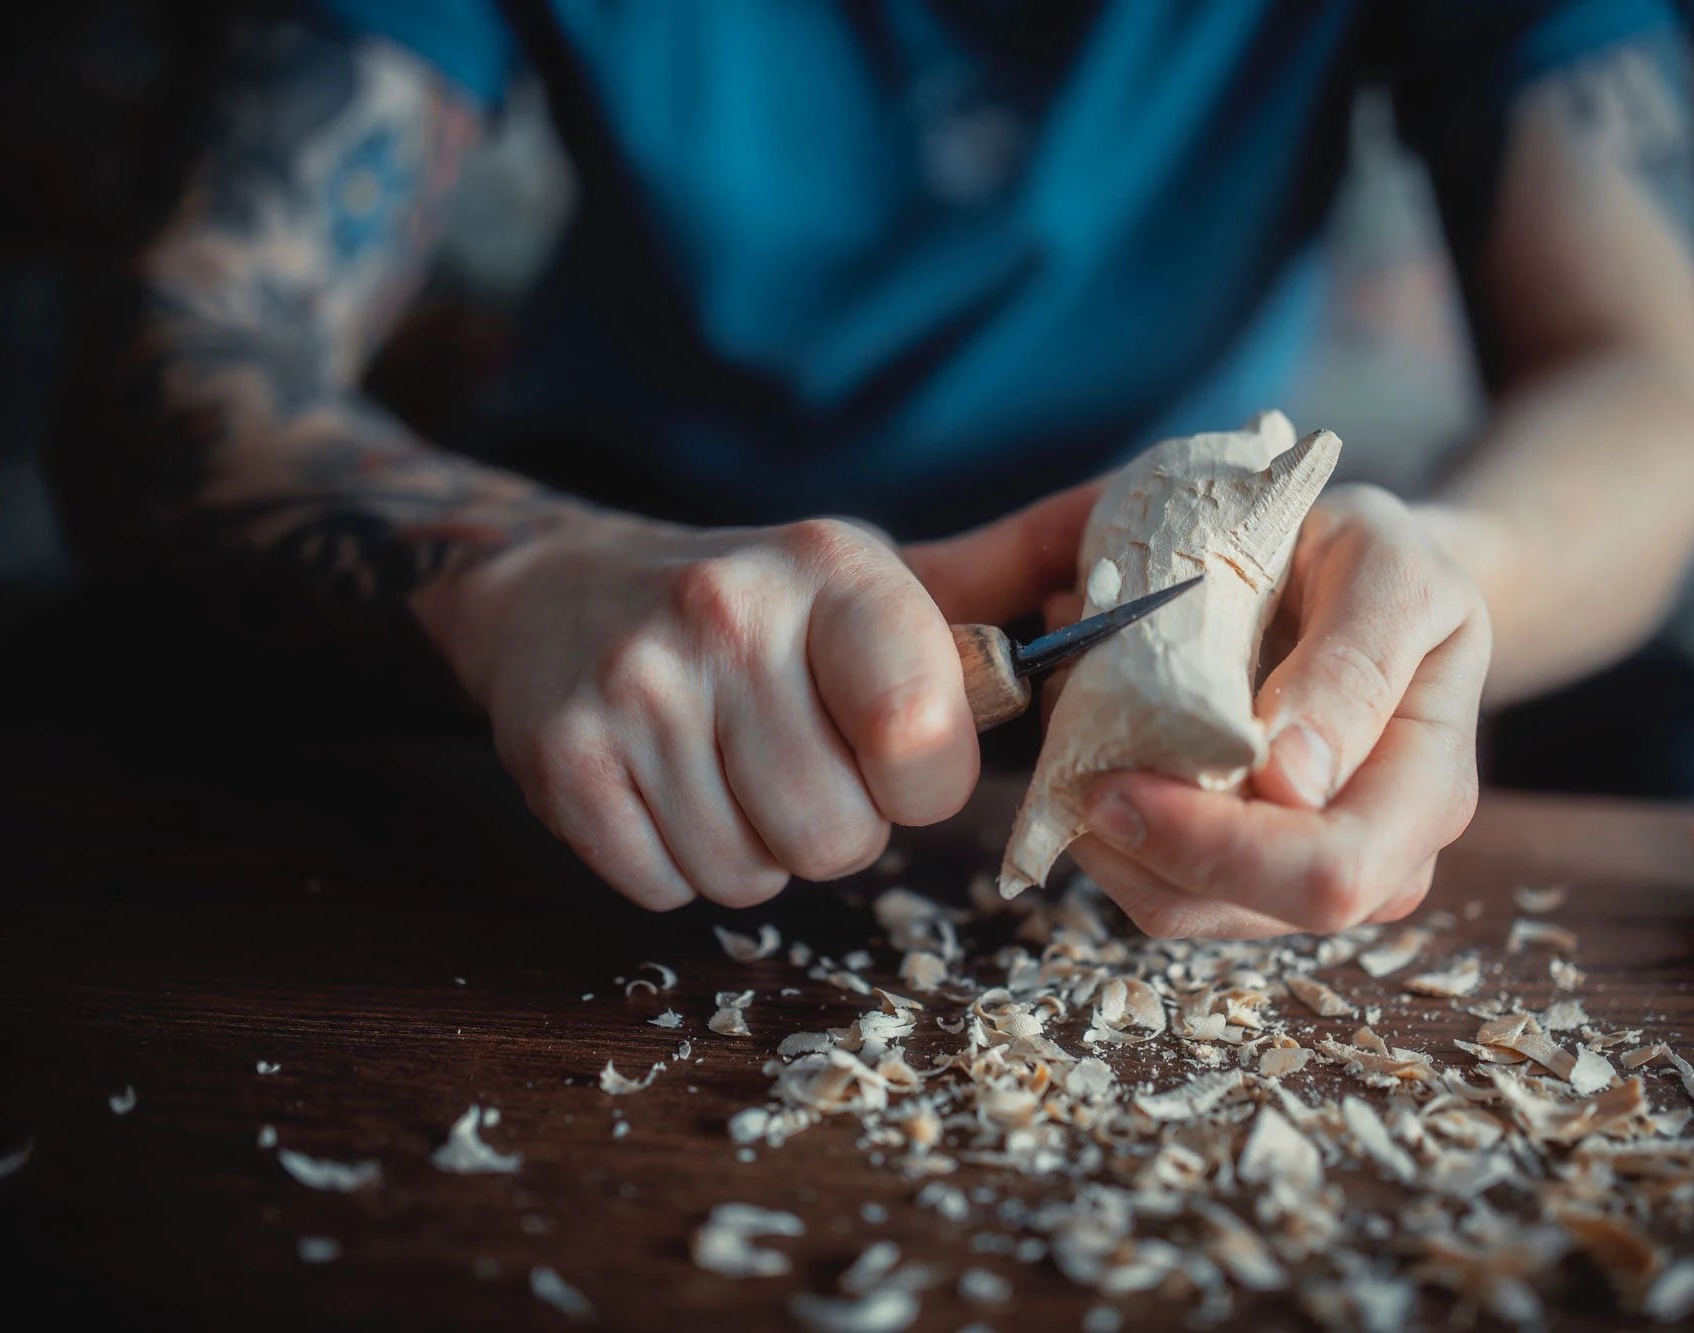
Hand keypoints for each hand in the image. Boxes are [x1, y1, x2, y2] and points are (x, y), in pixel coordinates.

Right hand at [418, 487, 1097, 909]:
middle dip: (832, 827)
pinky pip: (664, 886)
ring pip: (752, 876)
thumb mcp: (865, 585)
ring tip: (723, 768)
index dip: (923, 783)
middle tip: (791, 762)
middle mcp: (731, 612)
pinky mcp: (562, 753)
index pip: (924, 737)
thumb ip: (986, 614)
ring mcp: (638, 682)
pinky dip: (674, 864)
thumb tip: (1131, 633)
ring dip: (752, 851)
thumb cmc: (755, 611)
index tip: (894, 756)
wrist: (562, 593)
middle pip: (840, 838)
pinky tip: (663, 787)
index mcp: (836, 569)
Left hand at [1070, 485, 1492, 938]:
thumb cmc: (1384, 562)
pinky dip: (1107, 827)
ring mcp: (1311, 878)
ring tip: (1078, 727)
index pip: (1331, 871)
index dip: (1219, 845)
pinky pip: (1158, 883)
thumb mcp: (1385, 567)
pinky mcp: (1247, 874)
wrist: (1376, 586)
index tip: (1121, 778)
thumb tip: (1290, 782)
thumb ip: (1352, 664)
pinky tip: (1097, 748)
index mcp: (1430, 790)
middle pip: (1248, 910)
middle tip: (1076, 759)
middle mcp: (1383, 861)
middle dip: (1144, 845)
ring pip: (1185, 909)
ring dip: (1110, 834)